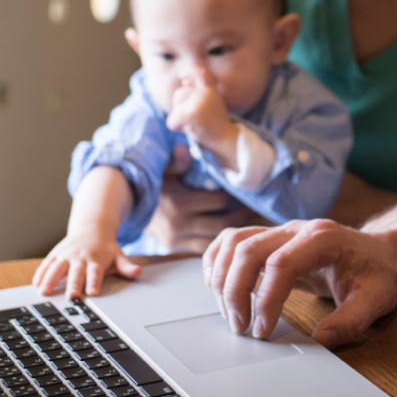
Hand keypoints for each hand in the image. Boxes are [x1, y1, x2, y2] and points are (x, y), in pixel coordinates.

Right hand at [33, 232, 141, 297]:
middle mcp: (80, 257)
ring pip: (57, 268)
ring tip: (44, 291)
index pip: (96, 272)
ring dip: (50, 279)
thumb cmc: (106, 248)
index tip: (93, 292)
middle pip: (76, 272)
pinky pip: (47, 264)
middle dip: (73, 283)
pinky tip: (36, 284)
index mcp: (96, 260)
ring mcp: (66, 255)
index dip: (94, 282)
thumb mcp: (118, 255)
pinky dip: (41, 274)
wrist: (92, 229)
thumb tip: (137, 272)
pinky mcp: (56, 255)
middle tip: (71, 296)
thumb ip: (126, 267)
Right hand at [146, 146, 263, 252]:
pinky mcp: (177, 250)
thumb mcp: (164, 170)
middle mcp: (179, 224)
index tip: (251, 191)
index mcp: (179, 202)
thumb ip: (177, 161)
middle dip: (244, 216)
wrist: (133, 210)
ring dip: (237, 234)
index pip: (219, 201)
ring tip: (257, 225)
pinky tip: (237, 237)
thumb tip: (184, 147)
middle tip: (263, 210)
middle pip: (223, 223)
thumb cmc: (156, 186)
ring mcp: (178, 240)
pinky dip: (222, 245)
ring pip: (216, 240)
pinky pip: (205, 249)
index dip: (237, 196)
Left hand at [167, 71, 233, 150]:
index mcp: (212, 90)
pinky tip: (185, 129)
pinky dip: (175, 126)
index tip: (182, 76)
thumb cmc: (215, 126)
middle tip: (193, 119)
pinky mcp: (193, 113)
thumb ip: (197, 93)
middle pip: (180, 93)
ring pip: (176, 106)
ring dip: (178, 117)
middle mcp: (207, 93)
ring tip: (192, 124)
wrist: (226, 141)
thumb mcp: (210, 104)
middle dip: (180, 106)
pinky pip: (173, 119)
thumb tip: (184, 81)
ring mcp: (200, 102)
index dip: (191, 73)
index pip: (202, 74)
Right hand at [202, 220, 396, 347]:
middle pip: (249, 249)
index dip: (266, 299)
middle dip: (236, 292)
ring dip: (223, 278)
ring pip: (235, 242)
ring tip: (230, 314)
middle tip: (241, 328)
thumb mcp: (376, 300)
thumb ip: (351, 321)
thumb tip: (320, 341)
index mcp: (323, 239)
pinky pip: (233, 240)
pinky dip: (218, 261)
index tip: (263, 331)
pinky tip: (217, 287)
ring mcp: (281, 231)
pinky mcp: (271, 239)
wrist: (380, 252)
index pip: (281, 263)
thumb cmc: (376, 274)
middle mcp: (297, 229)